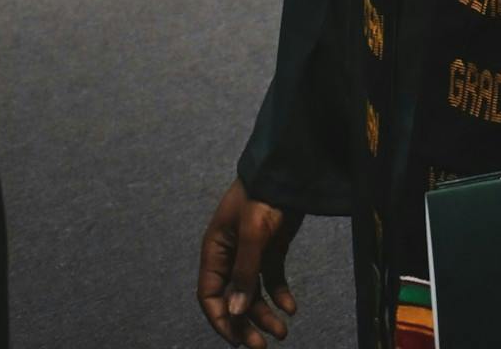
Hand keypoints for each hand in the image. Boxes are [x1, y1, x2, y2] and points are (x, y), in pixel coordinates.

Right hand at [198, 181, 299, 346]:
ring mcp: (252, 252)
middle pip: (233, 299)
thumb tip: (235, 312)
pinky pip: (272, 279)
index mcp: (216, 249)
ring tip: (283, 331)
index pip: (209, 295)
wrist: (290, 168)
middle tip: (263, 345)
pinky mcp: (272, 248)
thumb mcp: (253, 232)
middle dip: (246, 324)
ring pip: (254, 293)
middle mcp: (231, 255)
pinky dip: (280, 294)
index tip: (239, 341)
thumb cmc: (264, 194)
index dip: (222, 320)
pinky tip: (291, 307)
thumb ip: (244, 272)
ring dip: (266, 314)